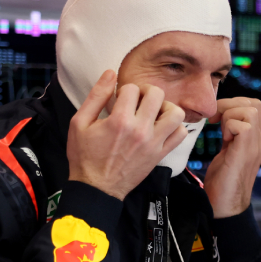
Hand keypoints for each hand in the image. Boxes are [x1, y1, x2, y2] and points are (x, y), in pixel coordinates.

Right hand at [67, 70, 186, 200]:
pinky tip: (161, 127)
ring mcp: (153, 143)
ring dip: (165, 107)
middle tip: (137, 100)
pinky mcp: (160, 154)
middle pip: (157, 94)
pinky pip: (180, 134)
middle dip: (146, 92)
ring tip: (153, 112)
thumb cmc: (85, 156)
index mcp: (119, 121)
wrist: (96, 188)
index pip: (132, 88)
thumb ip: (95, 96)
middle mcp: (140, 130)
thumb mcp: (79, 123)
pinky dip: (175, 127)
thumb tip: (110, 73)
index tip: (119, 99)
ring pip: (175, 113)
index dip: (124, 90)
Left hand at [204, 97, 260, 217]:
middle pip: (254, 104)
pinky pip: (241, 124)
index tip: (215, 118)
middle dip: (230, 105)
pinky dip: (228, 126)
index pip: (253, 105)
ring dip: (229, 115)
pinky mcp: (245, 152)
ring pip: (250, 110)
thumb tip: (220, 115)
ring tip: (221, 132)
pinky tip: (223, 140)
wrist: (225, 206)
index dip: (233, 104)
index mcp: (257, 138)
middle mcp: (260, 140)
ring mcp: (255, 145)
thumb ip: (230, 133)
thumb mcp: (228, 150)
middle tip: (215, 120)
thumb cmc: (223, 181)